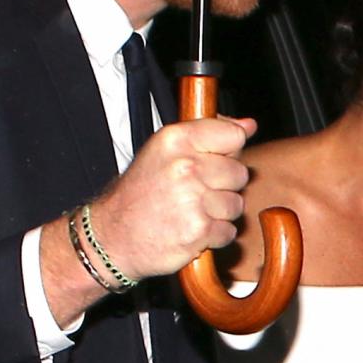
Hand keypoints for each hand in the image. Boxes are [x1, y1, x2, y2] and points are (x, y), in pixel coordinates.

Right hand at [90, 115, 256, 279]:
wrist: (114, 237)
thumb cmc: (140, 194)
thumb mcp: (164, 151)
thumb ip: (208, 134)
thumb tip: (248, 125)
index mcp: (175, 140)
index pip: (233, 136)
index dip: (228, 152)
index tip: (213, 161)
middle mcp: (185, 166)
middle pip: (239, 172)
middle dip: (223, 186)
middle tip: (196, 193)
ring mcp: (192, 199)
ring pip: (236, 204)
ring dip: (219, 213)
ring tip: (192, 212)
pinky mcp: (198, 230)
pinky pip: (228, 231)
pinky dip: (214, 236)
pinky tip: (192, 230)